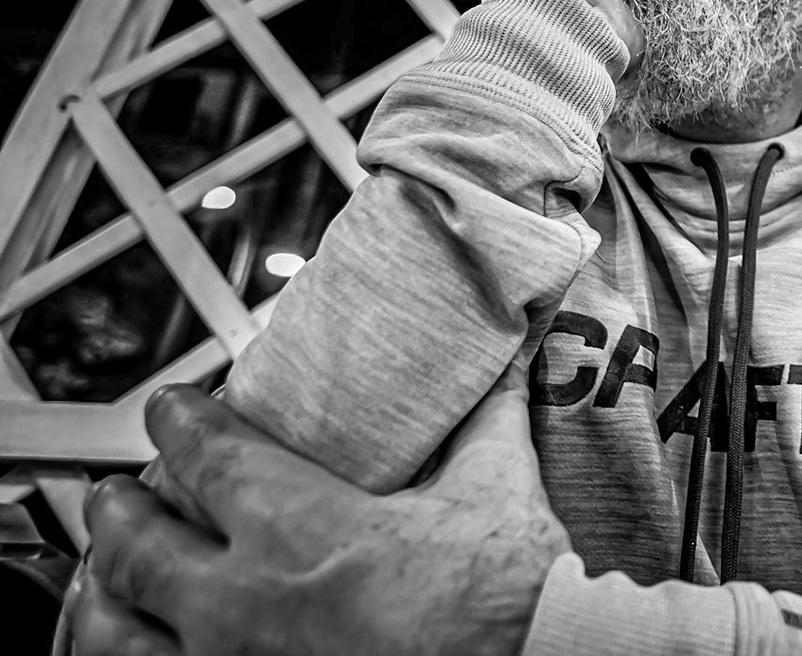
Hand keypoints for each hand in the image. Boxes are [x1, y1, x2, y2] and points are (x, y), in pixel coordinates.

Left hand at [70, 366, 570, 655]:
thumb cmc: (503, 591)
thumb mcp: (495, 487)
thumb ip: (484, 422)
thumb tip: (502, 368)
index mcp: (298, 526)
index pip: (205, 454)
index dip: (178, 421)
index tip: (171, 407)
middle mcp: (241, 600)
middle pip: (137, 545)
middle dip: (120, 511)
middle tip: (120, 494)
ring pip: (116, 633)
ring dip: (103, 599)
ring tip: (104, 582)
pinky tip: (142, 649)